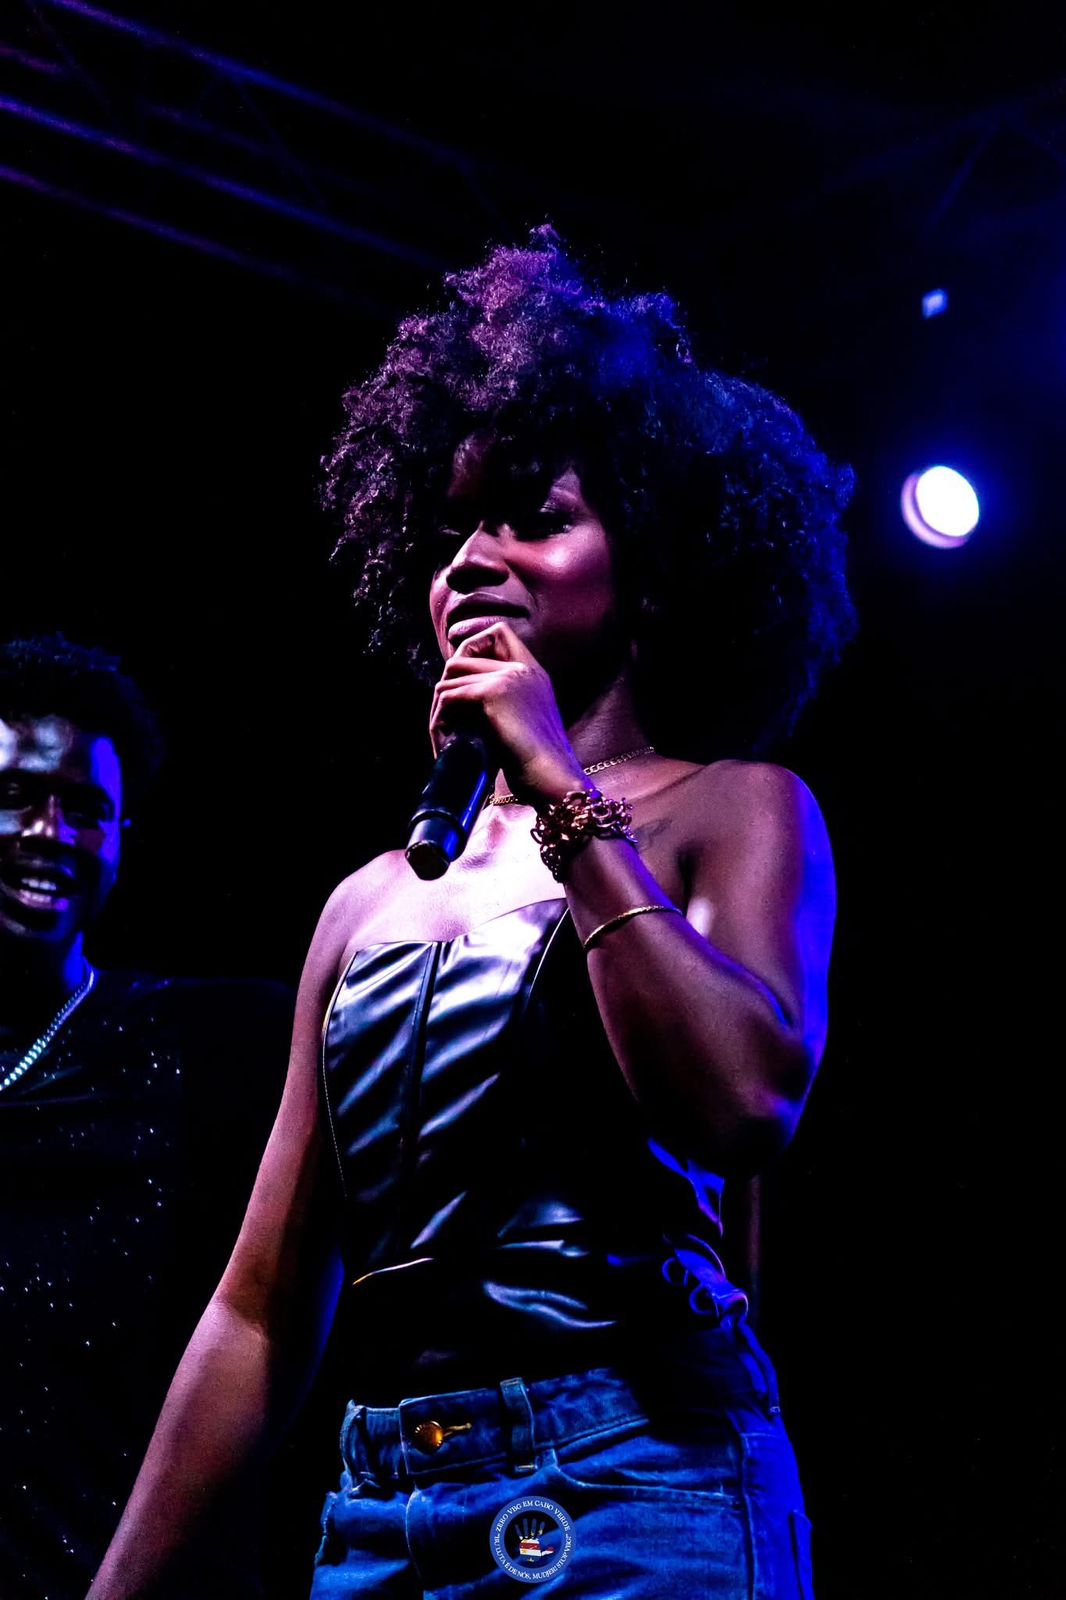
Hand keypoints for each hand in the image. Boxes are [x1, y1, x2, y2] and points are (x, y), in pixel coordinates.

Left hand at [429, 622, 586, 806]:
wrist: (552, 777)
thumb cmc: (540, 763)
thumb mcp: (526, 722)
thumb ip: (504, 703)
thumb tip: (458, 701)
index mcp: (534, 673)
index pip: (499, 633)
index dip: (473, 647)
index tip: (462, 680)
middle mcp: (521, 668)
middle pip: (462, 657)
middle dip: (446, 688)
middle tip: (443, 720)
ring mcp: (507, 677)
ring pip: (449, 680)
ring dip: (438, 711)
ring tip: (443, 738)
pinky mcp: (491, 693)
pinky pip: (447, 697)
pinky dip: (439, 722)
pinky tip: (444, 745)